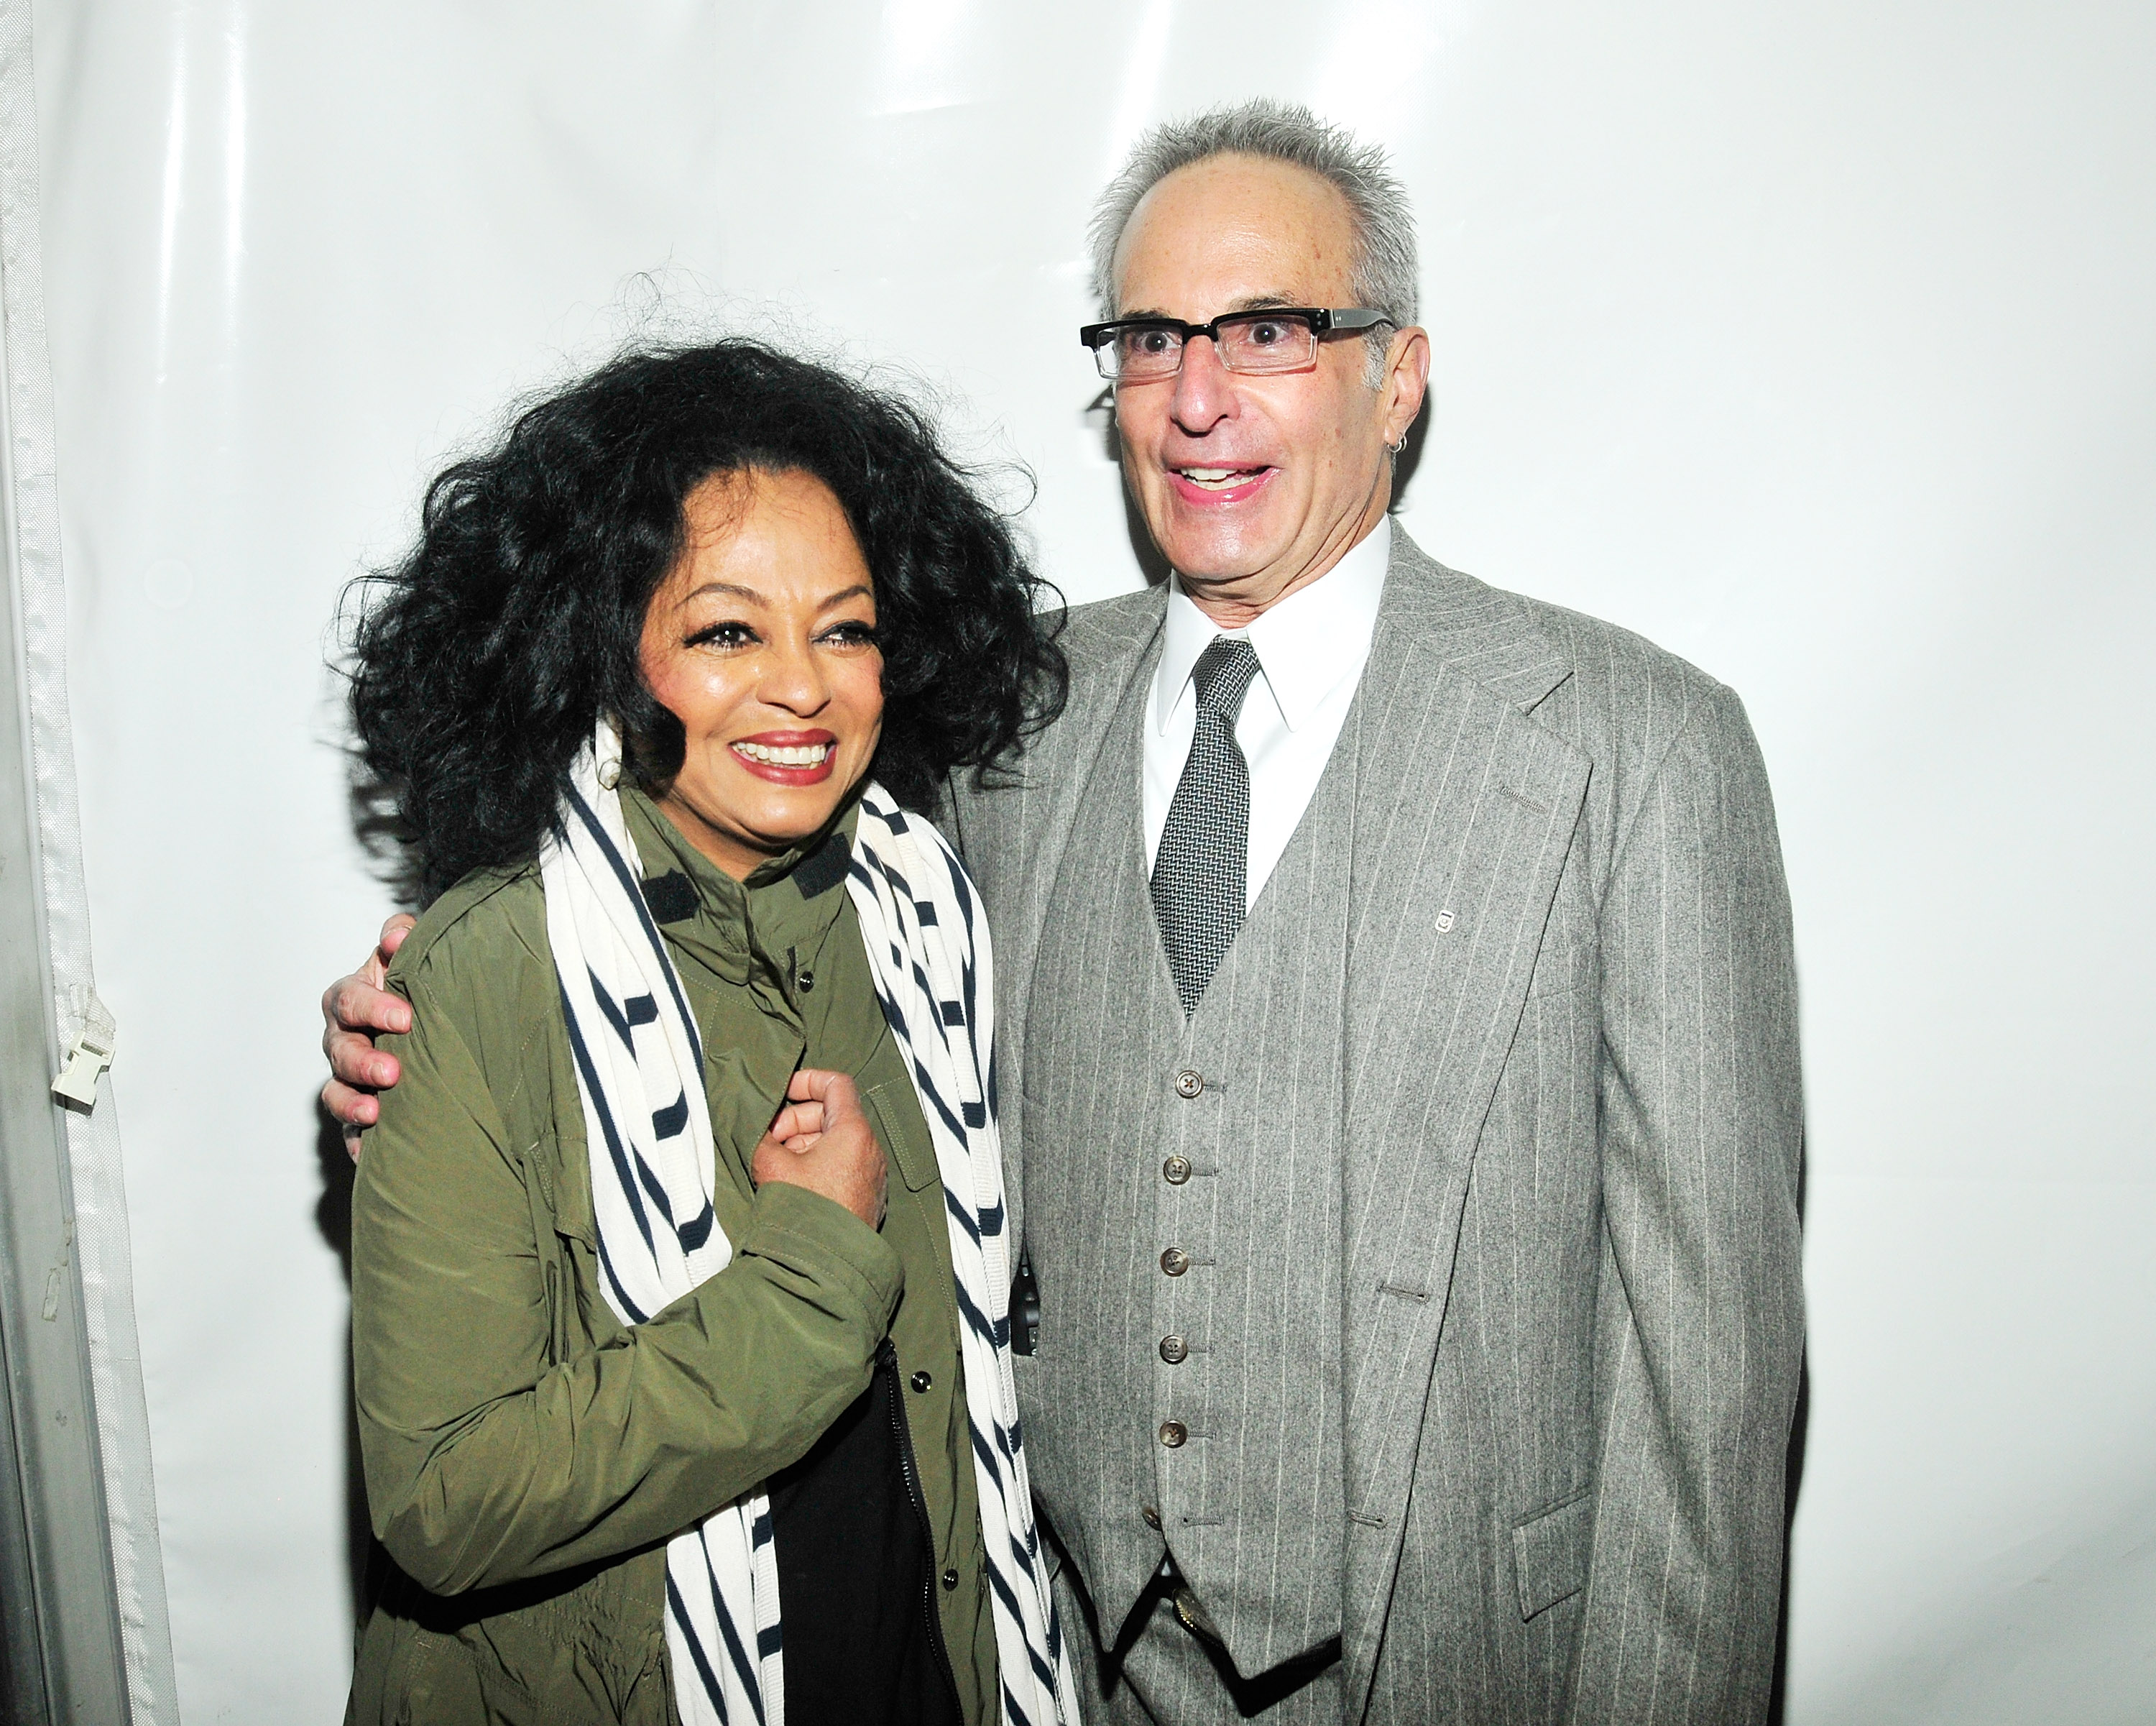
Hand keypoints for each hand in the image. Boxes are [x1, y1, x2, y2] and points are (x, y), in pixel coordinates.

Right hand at [322, 913, 418, 1159]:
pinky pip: (349, 1132)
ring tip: (375, 1113)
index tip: (406, 1017)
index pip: (349, 998)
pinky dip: (357, 1142)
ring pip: (336, 1091)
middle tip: (392, 1072)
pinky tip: (369, 1154)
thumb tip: (398, 935)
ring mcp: (348, 1077)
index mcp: (354, 997)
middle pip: (340, 1049)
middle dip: (363, 1061)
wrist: (432, 1024)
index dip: (372, 1006)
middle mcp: (344, 1037)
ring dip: (352, 1103)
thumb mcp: (412, 957)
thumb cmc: (418, 986)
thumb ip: (404, 940)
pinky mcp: (358, 1112)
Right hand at [751, 1069, 886, 1229]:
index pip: (837, 1084)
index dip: (807, 1081)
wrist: (825, 1265)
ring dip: (803, 1144)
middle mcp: (870, 1149)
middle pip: (832, 1114)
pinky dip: (817, 1164)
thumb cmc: (803, 1212)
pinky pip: (843, 1166)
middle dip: (795, 1120)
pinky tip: (793, 1183)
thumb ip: (762, 1138)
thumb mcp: (772, 1167)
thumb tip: (759, 1129)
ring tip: (776, 1164)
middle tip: (769, 1140)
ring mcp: (872, 1174)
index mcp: (853, 1132)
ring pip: (835, 1142)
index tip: (781, 1092)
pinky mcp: (868, 1197)